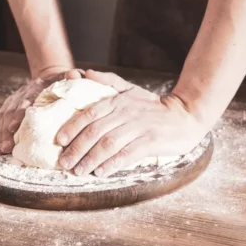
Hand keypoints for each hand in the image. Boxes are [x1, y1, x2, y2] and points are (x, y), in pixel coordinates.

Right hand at [0, 67, 81, 153]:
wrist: (49, 78)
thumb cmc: (62, 83)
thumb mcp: (68, 78)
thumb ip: (71, 77)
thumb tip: (73, 75)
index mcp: (36, 87)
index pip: (26, 99)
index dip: (19, 113)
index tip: (14, 127)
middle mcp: (22, 93)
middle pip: (11, 111)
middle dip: (7, 130)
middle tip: (7, 146)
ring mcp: (14, 100)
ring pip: (3, 117)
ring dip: (2, 134)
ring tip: (2, 150)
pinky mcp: (10, 108)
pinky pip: (0, 121)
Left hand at [56, 70, 207, 176]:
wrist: (186, 116)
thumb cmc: (154, 107)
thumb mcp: (132, 90)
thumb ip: (109, 82)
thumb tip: (86, 73)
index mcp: (118, 101)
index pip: (89, 114)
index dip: (72, 128)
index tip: (59, 141)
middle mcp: (126, 113)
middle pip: (95, 132)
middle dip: (76, 149)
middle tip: (64, 163)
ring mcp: (139, 127)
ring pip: (108, 145)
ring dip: (90, 160)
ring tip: (78, 171)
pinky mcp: (151, 141)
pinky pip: (127, 154)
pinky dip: (112, 164)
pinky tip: (101, 172)